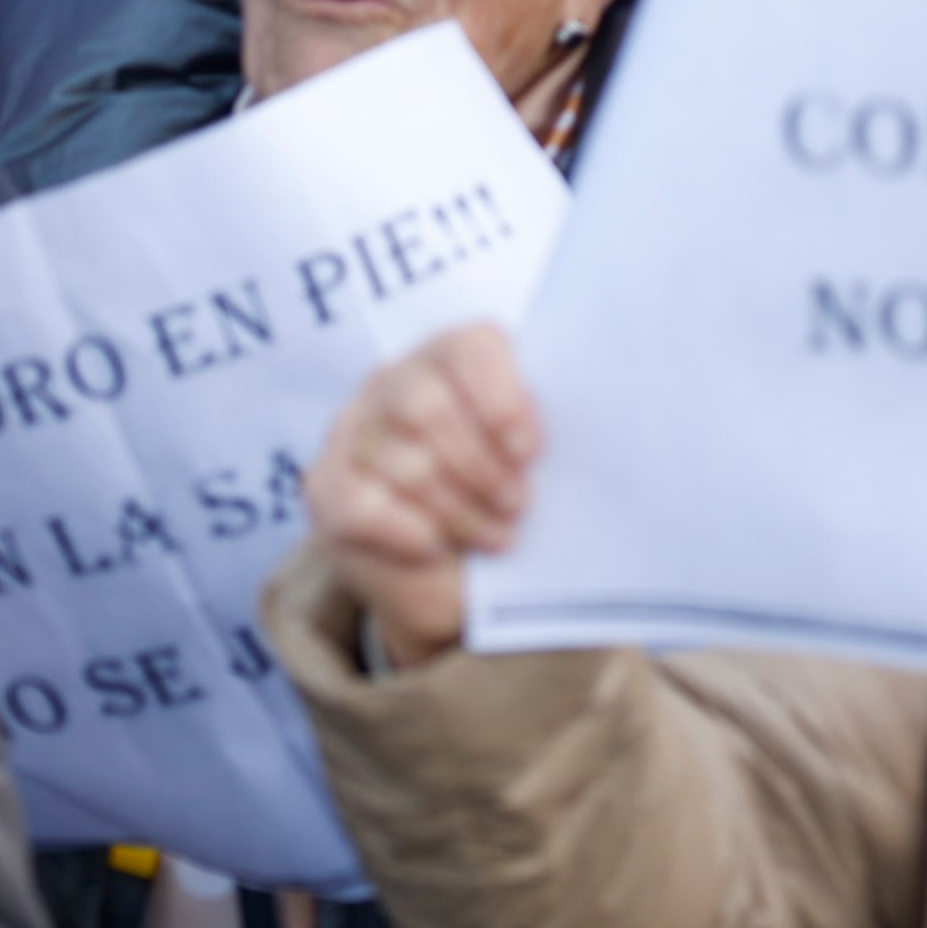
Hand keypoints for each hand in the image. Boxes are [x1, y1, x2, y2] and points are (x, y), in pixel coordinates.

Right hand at [309, 318, 544, 667]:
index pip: (468, 347)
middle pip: (426, 404)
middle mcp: (393, 381)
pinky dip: (406, 530)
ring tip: (496, 534)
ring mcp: (352, 431)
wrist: (455, 579)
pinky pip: (361, 504)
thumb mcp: (529, 462)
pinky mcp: (328, 487)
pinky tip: (435, 546)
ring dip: (457, 507)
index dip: (501, 398)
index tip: (530, 452)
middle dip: (480, 465)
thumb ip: (541, 435)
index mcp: (450, 356)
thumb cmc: (502, 501)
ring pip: (400, 459)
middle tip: (518, 505)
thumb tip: (598, 426)